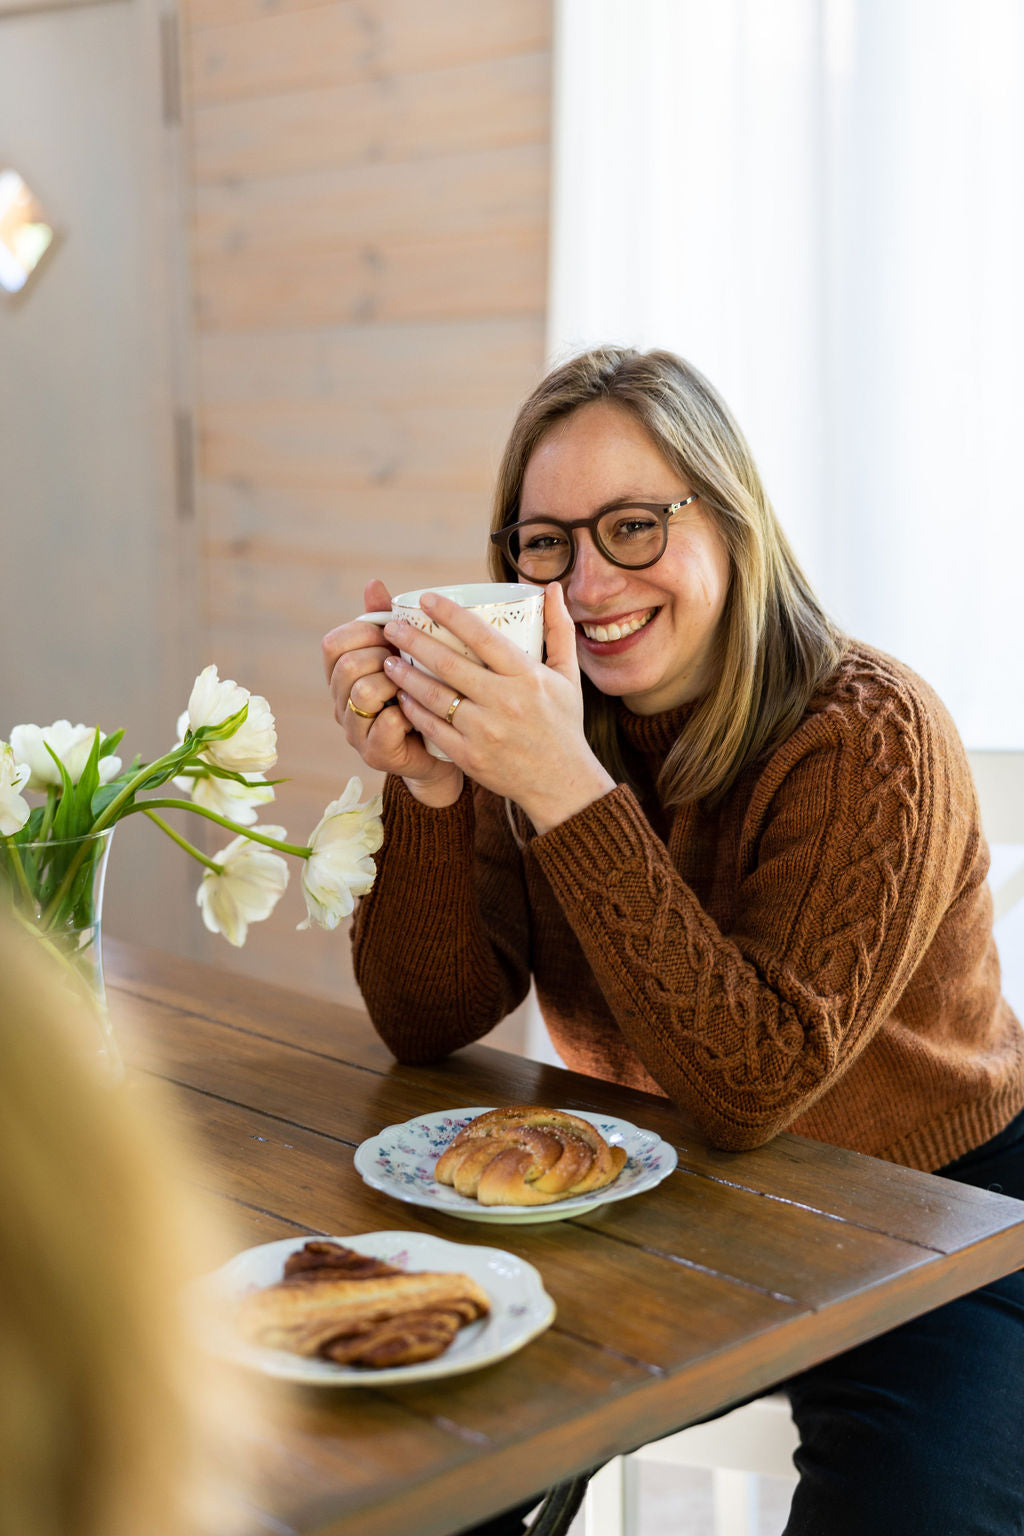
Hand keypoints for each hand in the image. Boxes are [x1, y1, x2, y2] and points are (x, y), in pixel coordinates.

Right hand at [321, 579, 462, 806]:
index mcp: (342, 675)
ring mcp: (354, 731)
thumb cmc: (423, 693)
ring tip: (415, 688)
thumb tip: (373, 582)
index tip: (393, 636)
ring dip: (396, 683)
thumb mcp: (406, 653)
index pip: (333, 642)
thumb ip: (386, 620)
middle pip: (347, 664)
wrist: (444, 747)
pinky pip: (387, 724)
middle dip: (383, 656)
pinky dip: (409, 714)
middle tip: (407, 664)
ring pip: (363, 691)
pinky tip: (421, 712)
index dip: (365, 633)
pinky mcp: (375, 754)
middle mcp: (340, 703)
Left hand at [382, 584, 614, 833]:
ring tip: (388, 660)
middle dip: (413, 640)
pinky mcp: (470, 757)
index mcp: (527, 677)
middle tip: (392, 626)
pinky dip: (413, 711)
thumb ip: (559, 631)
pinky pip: (432, 729)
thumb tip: (554, 589)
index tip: (426, 598)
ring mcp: (484, 731)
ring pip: (434, 696)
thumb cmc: (563, 725)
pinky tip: (401, 697)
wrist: (561, 784)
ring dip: (405, 675)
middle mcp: (505, 702)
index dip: (450, 614)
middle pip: (448, 664)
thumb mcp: (568, 676)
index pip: (482, 636)